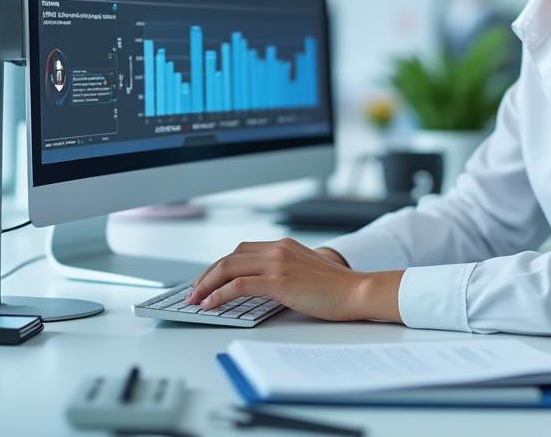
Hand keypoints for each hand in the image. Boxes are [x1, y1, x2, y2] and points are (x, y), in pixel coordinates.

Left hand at [187, 238, 367, 321]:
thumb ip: (285, 271)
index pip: (242, 250)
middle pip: (230, 257)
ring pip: (228, 268)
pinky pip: (238, 285)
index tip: (208, 279)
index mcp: (283, 245)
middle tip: (195, 291)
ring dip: (207, 284)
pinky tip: (211, 304)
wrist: (356, 291)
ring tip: (196, 299)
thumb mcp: (306, 271)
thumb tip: (263, 286)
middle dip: (207, 274)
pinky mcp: (279, 281)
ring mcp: (278, 263)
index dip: (221, 265)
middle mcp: (278, 249)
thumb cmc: (336, 288)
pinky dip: (219, 294)